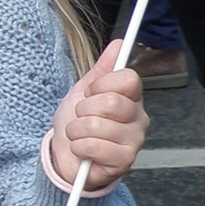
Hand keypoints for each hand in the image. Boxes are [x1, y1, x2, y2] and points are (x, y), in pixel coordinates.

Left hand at [50, 50, 147, 193]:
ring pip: (96, 125)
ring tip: (79, 135)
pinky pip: (95, 146)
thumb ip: (102, 68)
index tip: (90, 92)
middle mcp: (138, 118)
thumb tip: (119, 44)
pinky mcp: (124, 161)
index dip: (101, 84)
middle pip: (111, 102)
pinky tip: (83, 151)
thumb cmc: (77, 123)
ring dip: (77, 130)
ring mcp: (134, 141)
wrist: (65, 155)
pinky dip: (79, 147)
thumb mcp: (84, 90)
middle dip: (84, 109)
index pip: (128, 78)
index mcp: (131, 98)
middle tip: (81, 117)